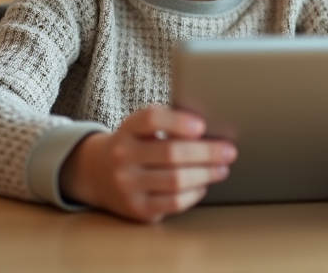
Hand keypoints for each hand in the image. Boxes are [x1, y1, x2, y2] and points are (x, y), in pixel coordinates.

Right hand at [60, 105, 236, 222]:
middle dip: (207, 153)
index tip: (202, 125)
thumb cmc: (134, 145)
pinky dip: (194, 193)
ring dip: (206, 174)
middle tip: (229, 151)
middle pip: (171, 152)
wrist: (98, 173)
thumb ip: (168, 124)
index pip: (151, 119)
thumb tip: (211, 132)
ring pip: (176, 180)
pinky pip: (174, 202)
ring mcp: (128, 185)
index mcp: (127, 129)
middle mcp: (122, 156)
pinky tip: (203, 185)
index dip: (178, 121)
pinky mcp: (137, 208)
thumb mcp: (141, 128)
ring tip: (222, 169)